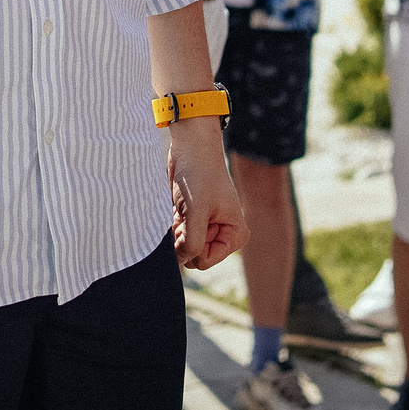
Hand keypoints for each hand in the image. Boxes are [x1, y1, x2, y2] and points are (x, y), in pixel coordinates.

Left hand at [167, 119, 242, 270]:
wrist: (191, 147)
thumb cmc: (199, 174)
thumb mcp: (196, 212)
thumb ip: (192, 243)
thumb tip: (182, 262)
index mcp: (235, 234)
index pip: (204, 260)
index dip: (190, 246)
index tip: (188, 223)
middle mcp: (224, 233)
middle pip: (193, 255)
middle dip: (183, 238)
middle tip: (183, 215)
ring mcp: (208, 227)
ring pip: (184, 245)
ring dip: (177, 230)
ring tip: (181, 208)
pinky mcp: (194, 219)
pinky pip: (178, 234)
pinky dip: (173, 223)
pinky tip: (177, 206)